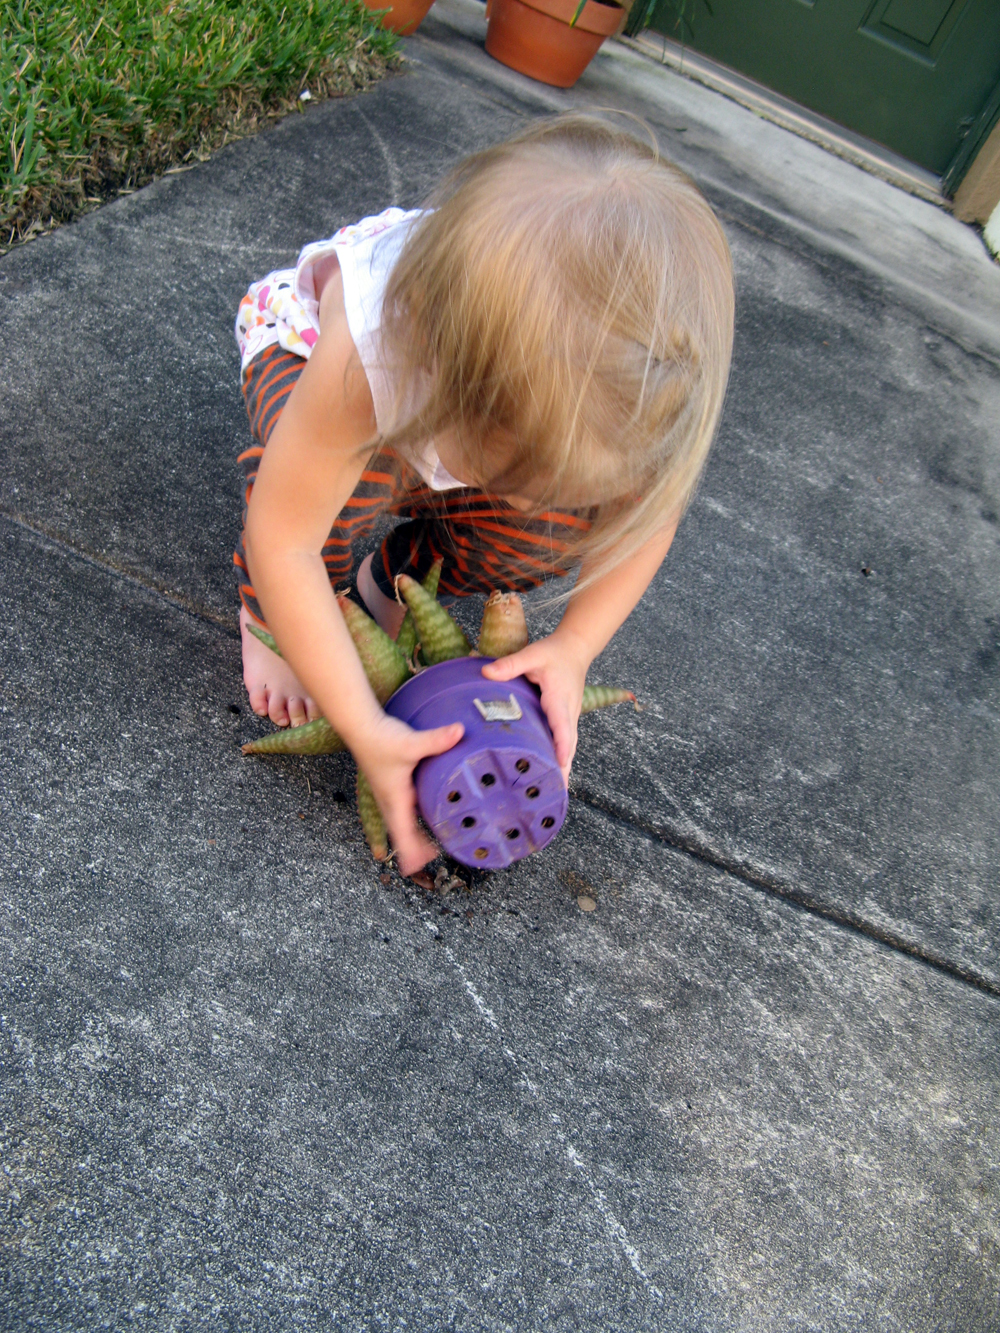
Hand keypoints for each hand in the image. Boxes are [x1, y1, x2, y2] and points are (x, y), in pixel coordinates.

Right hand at [354, 712, 463, 875]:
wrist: (360, 727)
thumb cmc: (380, 739)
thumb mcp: (410, 743)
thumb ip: (436, 740)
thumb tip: (459, 731)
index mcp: (395, 798)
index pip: (402, 833)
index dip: (411, 852)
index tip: (419, 867)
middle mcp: (389, 800)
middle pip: (401, 833)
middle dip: (414, 849)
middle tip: (431, 859)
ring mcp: (387, 794)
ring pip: (399, 823)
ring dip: (411, 837)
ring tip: (428, 847)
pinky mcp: (389, 785)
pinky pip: (399, 811)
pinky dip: (409, 822)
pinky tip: (420, 817)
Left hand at [480, 630, 589, 783]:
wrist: (576, 649)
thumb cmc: (555, 653)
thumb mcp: (532, 654)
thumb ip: (511, 664)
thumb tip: (487, 673)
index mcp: (559, 699)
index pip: (562, 725)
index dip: (561, 745)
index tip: (560, 763)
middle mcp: (568, 712)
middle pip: (568, 745)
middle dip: (563, 769)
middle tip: (555, 793)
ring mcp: (569, 718)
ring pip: (569, 747)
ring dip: (563, 769)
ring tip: (554, 794)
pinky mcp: (566, 720)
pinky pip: (565, 743)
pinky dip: (561, 760)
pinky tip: (552, 775)